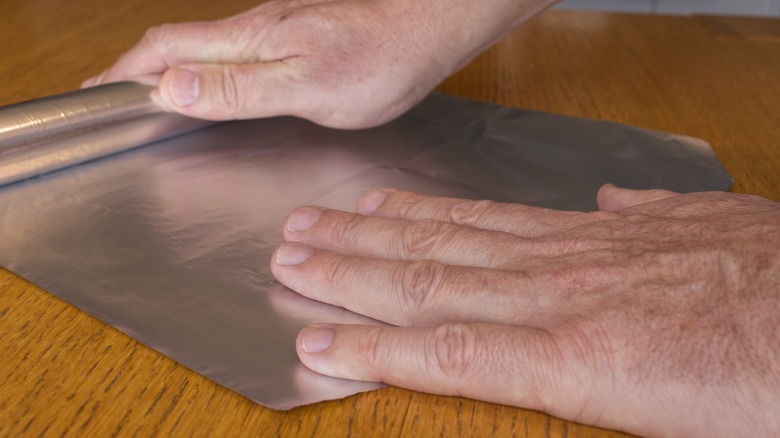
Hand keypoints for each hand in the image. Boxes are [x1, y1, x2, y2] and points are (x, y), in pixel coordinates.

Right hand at [82, 0, 553, 127]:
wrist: (428, 26)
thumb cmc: (379, 59)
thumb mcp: (308, 87)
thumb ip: (240, 90)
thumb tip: (171, 88)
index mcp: (250, 42)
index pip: (167, 50)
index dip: (126, 71)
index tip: (95, 93)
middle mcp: (256, 29)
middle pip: (178, 43)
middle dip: (137, 67)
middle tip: (113, 92)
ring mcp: (278, 29)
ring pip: (206, 46)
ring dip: (170, 66)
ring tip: (152, 92)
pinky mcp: (299, 35)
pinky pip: (236, 50)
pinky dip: (207, 66)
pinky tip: (216, 82)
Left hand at [270, 185, 779, 436]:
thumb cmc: (773, 281)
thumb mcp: (708, 221)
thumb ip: (646, 214)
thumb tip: (612, 202)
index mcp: (586, 239)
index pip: (478, 221)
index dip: (413, 215)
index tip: (367, 208)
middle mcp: (553, 263)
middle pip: (434, 245)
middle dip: (357, 239)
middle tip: (299, 229)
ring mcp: (551, 307)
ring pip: (425, 285)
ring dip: (350, 276)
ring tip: (295, 263)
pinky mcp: (563, 363)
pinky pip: (451, 354)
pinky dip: (381, 350)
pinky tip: (328, 346)